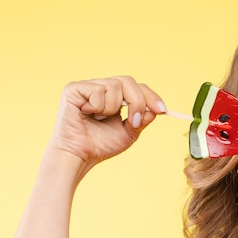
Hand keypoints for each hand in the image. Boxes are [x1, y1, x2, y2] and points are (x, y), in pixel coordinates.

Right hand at [48, 75, 166, 170]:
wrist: (81, 156)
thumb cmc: (101, 146)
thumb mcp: (129, 133)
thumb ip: (142, 120)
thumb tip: (155, 109)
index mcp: (115, 97)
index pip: (137, 87)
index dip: (151, 96)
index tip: (163, 110)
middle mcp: (102, 88)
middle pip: (128, 81)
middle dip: (136, 102)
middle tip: (133, 122)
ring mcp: (88, 86)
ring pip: (113, 86)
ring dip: (112, 109)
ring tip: (100, 120)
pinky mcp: (74, 88)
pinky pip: (97, 90)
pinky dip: (97, 107)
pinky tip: (87, 114)